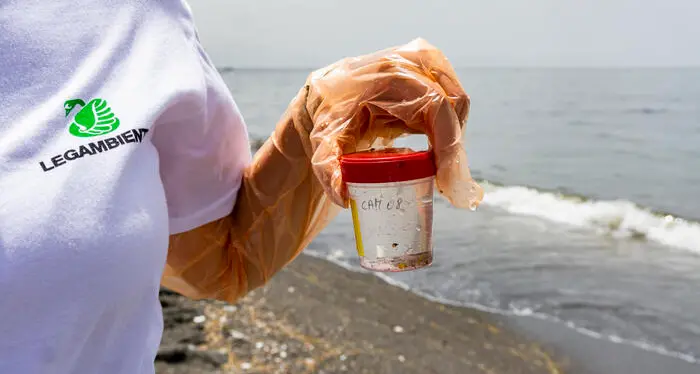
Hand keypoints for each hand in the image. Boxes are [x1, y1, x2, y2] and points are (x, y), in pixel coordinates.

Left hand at [302, 38, 483, 209]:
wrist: (327, 90)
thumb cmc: (328, 113)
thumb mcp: (323, 138)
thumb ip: (327, 168)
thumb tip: (343, 197)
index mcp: (389, 74)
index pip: (437, 106)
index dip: (448, 144)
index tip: (446, 179)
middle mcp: (412, 62)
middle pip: (455, 105)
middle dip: (454, 148)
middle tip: (447, 185)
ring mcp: (424, 64)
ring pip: (458, 105)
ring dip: (454, 141)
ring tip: (442, 175)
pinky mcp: (430, 74)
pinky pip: (452, 103)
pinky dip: (450, 131)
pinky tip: (439, 158)